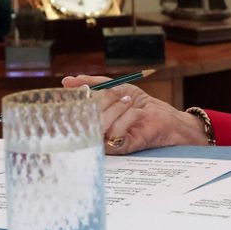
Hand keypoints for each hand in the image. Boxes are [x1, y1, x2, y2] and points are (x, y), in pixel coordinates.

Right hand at [61, 75, 210, 153]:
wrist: (163, 116)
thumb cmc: (139, 104)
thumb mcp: (116, 87)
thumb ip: (94, 83)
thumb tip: (67, 81)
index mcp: (91, 117)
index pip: (75, 110)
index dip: (80, 98)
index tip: (86, 88)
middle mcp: (95, 130)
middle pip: (86, 116)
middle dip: (102, 99)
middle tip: (117, 93)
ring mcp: (105, 140)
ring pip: (100, 123)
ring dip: (117, 107)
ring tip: (129, 101)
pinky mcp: (119, 147)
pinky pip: (115, 132)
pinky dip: (128, 117)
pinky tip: (137, 113)